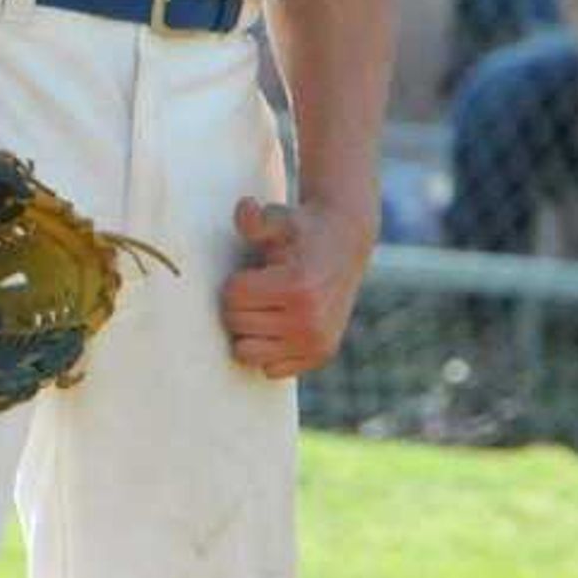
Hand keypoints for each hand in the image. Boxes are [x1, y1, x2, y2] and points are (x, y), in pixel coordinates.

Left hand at [219, 195, 372, 379]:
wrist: (346, 243)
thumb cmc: (303, 230)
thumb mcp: (280, 219)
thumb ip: (256, 220)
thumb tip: (244, 208)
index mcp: (297, 287)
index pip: (232, 298)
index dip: (236, 282)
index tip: (256, 271)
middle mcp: (309, 321)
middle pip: (236, 325)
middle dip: (240, 305)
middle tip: (262, 287)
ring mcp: (316, 342)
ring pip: (246, 352)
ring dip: (249, 330)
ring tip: (267, 307)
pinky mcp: (320, 354)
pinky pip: (269, 369)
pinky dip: (268, 350)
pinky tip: (280, 325)